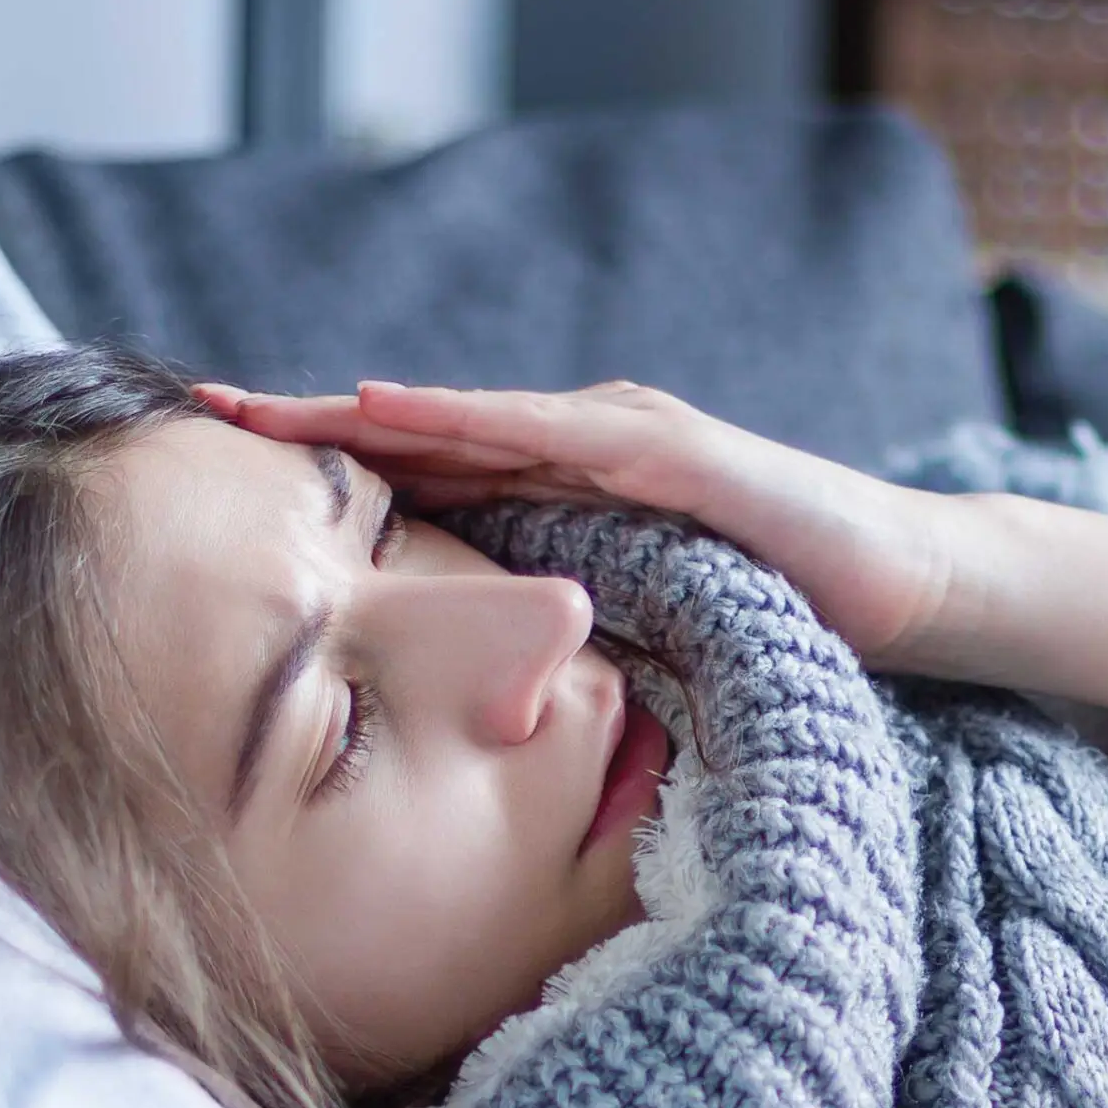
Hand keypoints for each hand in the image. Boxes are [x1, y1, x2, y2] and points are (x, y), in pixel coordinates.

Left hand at [193, 379, 974, 666]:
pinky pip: (559, 437)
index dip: (325, 469)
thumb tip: (470, 699)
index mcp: (565, 493)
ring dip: (366, 411)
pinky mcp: (679, 459)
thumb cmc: (774, 610)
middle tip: (201, 409)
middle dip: (313, 423)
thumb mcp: (637, 629)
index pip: (428, 476)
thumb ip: (558, 634)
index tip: (220, 472)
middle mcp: (584, 447)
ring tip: (269, 408)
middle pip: (426, 432)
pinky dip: (473, 420)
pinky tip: (398, 413)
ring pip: (473, 420)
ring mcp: (631, 441)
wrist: (906, 588)